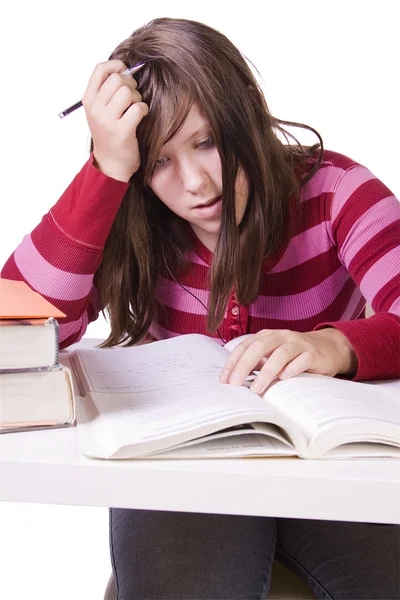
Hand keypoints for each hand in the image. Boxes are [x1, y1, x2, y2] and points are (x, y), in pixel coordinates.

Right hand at [82, 60, 148, 181]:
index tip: (125, 73)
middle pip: (118, 79)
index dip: (117, 66)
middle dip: (131, 85)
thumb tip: (126, 70)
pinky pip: (138, 108)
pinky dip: (143, 109)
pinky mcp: (122, 131)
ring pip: (128, 92)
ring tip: (135, 109)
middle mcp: (95, 109)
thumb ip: (106, 91)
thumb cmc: (109, 134)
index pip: (100, 69)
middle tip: (132, 97)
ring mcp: (107, 120)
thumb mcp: (99, 111)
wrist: (111, 164)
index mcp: (88, 100)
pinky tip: (141, 117)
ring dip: (137, 98)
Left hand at [219, 328, 357, 393]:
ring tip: (257, 388)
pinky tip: (284, 378)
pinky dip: (292, 368)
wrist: (327, 348)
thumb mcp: (272, 355)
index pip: (245, 346)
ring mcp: (298, 344)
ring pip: (280, 353)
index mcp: (267, 336)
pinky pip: (302, 359)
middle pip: (259, 347)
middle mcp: (281, 336)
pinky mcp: (313, 354)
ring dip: (267, 371)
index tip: (224, 379)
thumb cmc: (294, 354)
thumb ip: (256, 363)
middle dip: (245, 365)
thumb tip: (234, 379)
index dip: (233, 362)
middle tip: (236, 383)